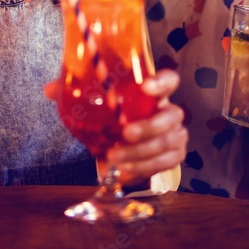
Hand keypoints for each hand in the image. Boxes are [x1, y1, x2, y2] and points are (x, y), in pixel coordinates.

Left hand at [107, 69, 187, 184]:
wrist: (123, 155)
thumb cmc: (115, 126)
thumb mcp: (106, 112)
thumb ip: (97, 101)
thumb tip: (71, 89)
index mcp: (155, 95)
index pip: (169, 80)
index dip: (162, 82)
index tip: (145, 86)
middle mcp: (170, 112)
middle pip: (172, 115)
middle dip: (148, 126)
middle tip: (126, 133)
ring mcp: (176, 134)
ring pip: (166, 141)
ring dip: (139, 151)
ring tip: (114, 156)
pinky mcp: (176, 155)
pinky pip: (164, 162)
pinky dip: (142, 166)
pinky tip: (125, 167)